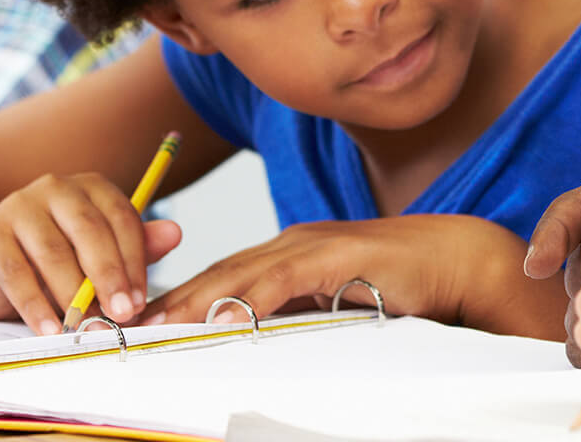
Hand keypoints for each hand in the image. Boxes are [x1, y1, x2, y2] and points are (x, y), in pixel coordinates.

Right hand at [0, 172, 182, 333]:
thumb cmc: (56, 261)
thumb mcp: (99, 254)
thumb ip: (136, 246)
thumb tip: (176, 234)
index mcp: (90, 187)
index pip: (121, 218)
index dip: (134, 261)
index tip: (141, 300)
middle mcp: (54, 188)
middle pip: (89, 231)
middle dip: (109, 276)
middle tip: (123, 314)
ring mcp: (17, 208)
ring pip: (53, 253)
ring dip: (74, 296)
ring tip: (88, 328)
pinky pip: (16, 274)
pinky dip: (36, 307)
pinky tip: (51, 330)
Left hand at [139, 214, 567, 339]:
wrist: (456, 258)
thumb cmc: (402, 284)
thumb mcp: (336, 301)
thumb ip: (298, 312)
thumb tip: (257, 339)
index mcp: (289, 251)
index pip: (221, 277)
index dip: (177, 298)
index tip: (138, 324)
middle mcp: (292, 242)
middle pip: (217, 272)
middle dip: (169, 299)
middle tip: (123, 326)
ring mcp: (312, 244)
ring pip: (239, 274)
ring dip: (194, 300)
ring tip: (153, 325)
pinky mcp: (335, 255)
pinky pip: (282, 279)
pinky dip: (248, 297)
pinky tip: (221, 315)